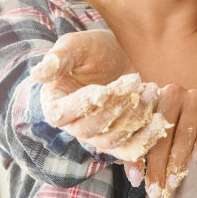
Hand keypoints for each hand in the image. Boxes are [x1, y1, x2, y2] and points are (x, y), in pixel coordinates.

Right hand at [31, 33, 169, 169]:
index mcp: (55, 105)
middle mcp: (74, 126)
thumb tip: (37, 74)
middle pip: (90, 129)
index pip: (62, 114)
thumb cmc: (89, 51)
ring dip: (133, 118)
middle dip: (116, 107)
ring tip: (150, 91)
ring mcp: (97, 135)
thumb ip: (58, 59)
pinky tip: (159, 118)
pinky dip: (146, 140)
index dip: (83, 104)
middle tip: (134, 82)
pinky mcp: (120, 138)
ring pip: (112, 140)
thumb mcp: (74, 47)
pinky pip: (131, 150)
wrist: (112, 58)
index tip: (103, 89)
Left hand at [140, 84, 196, 197]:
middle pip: (163, 132)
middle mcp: (172, 91)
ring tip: (173, 182)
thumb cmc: (178, 131)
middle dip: (159, 164)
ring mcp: (195, 95)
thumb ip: (141, 156)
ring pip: (185, 132)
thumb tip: (135, 180)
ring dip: (179, 160)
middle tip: (157, 190)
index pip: (141, 129)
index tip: (137, 182)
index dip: (138, 156)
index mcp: (150, 98)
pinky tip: (196, 160)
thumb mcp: (157, 141)